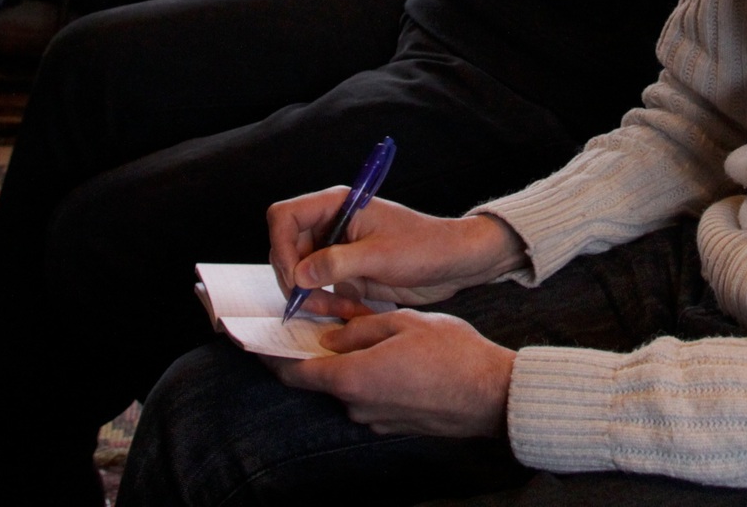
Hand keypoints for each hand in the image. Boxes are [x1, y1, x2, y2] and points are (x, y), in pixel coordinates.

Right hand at [268, 190, 527, 311]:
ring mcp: (337, 249)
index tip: (296, 278)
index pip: (284, 217)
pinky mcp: (346, 272)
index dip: (281, 247)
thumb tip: (299, 275)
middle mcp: (332, 225)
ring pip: (301, 275)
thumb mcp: (381, 256)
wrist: (455, 263)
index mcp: (337, 205)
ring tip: (342, 310)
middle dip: (297, 281)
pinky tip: (353, 312)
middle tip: (314, 304)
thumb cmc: (425, 247)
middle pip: (287, 250)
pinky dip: (329, 305)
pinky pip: (321, 290)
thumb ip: (337, 263)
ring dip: (314, 297)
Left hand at [269, 309, 515, 436]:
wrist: (492, 395)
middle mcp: (357, 405)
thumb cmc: (452, 354)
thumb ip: (358, 329)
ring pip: (351, 384)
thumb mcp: (402, 322)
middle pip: (325, 375)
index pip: (294, 372)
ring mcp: (376, 419)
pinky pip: (373, 396)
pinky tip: (401, 357)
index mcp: (352, 377)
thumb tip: (330, 336)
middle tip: (338, 320)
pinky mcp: (394, 424)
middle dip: (327, 349)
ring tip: (384, 335)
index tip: (254, 341)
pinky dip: (375, 377)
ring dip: (356, 362)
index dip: (271, 356)